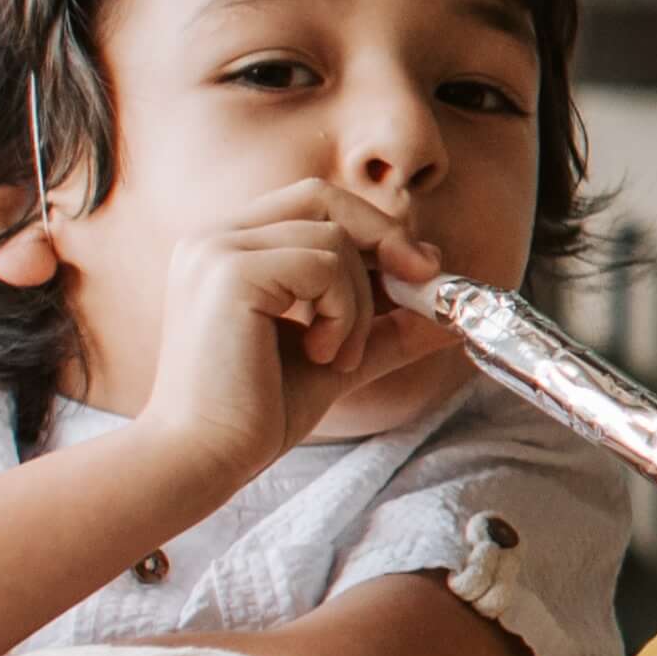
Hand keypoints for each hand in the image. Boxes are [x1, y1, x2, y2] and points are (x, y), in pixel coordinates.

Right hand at [132, 178, 439, 482]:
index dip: (375, 228)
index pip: (315, 203)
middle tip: (422, 283)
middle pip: (325, 199)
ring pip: (334, 241)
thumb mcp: (338, 356)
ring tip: (336, 356)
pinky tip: (320, 354)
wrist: (203, 456)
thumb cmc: (258, 411)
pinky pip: (324, 266)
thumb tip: (454, 315)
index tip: (421, 269)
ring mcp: (216, 249)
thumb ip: (387, 329)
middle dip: (386, 238)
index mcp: (230, 247)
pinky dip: (343, 313)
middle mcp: (214, 236)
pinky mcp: (228, 271)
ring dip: (359, 304)